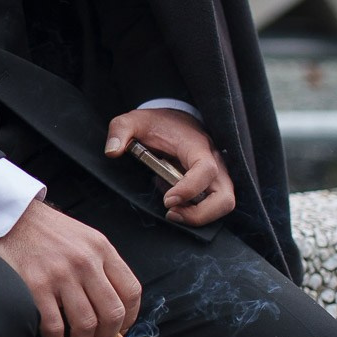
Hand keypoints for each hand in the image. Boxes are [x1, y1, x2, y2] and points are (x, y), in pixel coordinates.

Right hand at [0, 197, 141, 336]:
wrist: (13, 217)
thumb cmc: (49, 233)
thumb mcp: (84, 239)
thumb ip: (101, 268)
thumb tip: (113, 312)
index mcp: (101, 249)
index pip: (131, 292)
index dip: (129, 318)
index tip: (120, 328)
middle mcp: (85, 261)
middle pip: (112, 313)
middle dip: (106, 336)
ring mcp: (60, 274)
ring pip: (86, 324)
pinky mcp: (36, 285)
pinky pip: (54, 326)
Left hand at [104, 107, 235, 223]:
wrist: (175, 120)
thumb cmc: (156, 122)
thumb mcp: (133, 121)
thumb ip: (120, 132)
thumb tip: (112, 152)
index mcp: (197, 146)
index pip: (206, 170)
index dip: (190, 189)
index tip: (167, 201)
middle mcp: (215, 162)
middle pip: (224, 198)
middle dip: (200, 214)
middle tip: (172, 213)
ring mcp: (218, 175)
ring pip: (224, 204)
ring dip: (200, 216)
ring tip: (173, 212)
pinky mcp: (214, 185)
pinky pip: (214, 205)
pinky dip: (198, 212)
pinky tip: (175, 203)